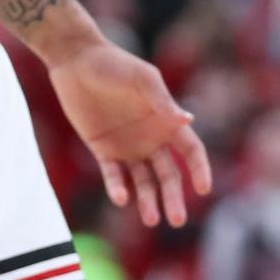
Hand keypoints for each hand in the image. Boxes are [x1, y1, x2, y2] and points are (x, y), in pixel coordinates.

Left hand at [48, 39, 211, 227]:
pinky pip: (114, 175)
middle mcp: (150, 138)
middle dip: (173, 197)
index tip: (203, 189)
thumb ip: (162, 99)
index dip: (199, 170)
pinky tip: (120, 197)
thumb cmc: (113, 63)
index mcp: (165, 121)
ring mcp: (127, 146)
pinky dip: (118, 188)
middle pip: (168, 175)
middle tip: (176, 219)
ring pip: (143, 182)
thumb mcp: (141, 77)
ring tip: (150, 219)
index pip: (190, 151)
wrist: (76, 60)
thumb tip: (188, 120)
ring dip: (148, 201)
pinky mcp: (103, 150)